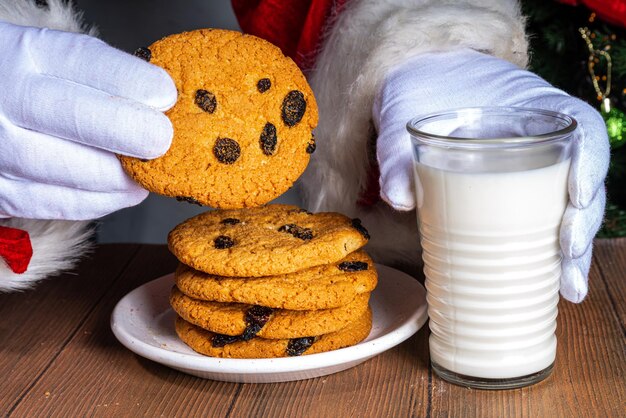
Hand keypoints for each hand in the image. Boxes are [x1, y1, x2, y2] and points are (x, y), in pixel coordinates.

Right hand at [0, 21, 176, 219]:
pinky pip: (55, 203)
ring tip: (149, 175)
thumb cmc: (28, 80)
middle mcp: (4, 97)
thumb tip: (163, 103)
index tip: (166, 96)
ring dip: (120, 178)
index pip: (82, 61)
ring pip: (69, 171)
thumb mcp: (53, 56)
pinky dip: (99, 201)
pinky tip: (122, 192)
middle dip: (131, 133)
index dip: (131, 81)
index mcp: (24, 52)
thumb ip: (102, 75)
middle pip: (76, 118)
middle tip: (162, 141)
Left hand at [373, 49, 608, 302]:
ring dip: (573, 251)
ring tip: (569, 288)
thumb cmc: (418, 93)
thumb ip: (397, 152)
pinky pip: (540, 222)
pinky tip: (551, 286)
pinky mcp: (513, 197)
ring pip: (567, 208)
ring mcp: (529, 169)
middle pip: (582, 178)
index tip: (578, 196)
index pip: (581, 126)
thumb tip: (399, 199)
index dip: (591, 161)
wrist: (414, 93)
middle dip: (583, 223)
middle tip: (568, 257)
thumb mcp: (404, 111)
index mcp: (528, 106)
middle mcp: (539, 138)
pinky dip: (548, 255)